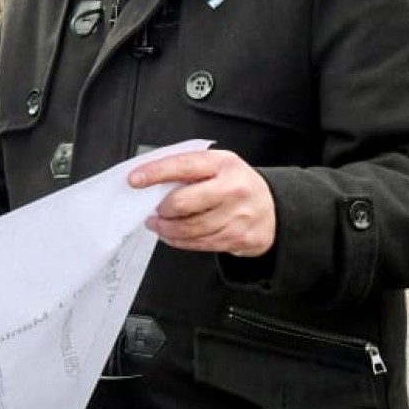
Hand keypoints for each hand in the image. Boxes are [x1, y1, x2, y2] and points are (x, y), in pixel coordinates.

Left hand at [128, 149, 275, 257]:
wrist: (273, 210)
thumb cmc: (236, 185)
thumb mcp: (217, 166)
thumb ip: (188, 169)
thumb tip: (149, 177)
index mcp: (224, 164)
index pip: (182, 166)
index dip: (155, 173)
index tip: (135, 179)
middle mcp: (234, 189)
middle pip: (183, 203)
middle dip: (161, 210)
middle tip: (153, 211)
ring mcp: (238, 216)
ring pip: (188, 228)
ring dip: (166, 229)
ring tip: (158, 224)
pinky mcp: (238, 238)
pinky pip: (199, 244)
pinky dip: (179, 241)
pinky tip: (172, 235)